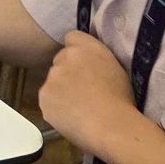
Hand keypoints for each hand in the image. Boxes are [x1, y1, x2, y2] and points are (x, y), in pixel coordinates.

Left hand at [38, 30, 139, 160]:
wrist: (111, 126)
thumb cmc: (122, 101)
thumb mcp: (115, 69)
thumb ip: (97, 59)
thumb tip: (88, 63)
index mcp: (87, 47)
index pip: (72, 37)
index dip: (76, 51)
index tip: (83, 65)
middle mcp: (65, 57)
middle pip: (60, 60)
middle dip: (67, 72)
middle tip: (81, 91)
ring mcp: (52, 77)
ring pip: (53, 81)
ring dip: (61, 90)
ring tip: (78, 108)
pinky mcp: (43, 96)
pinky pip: (47, 100)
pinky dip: (55, 107)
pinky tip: (71, 117)